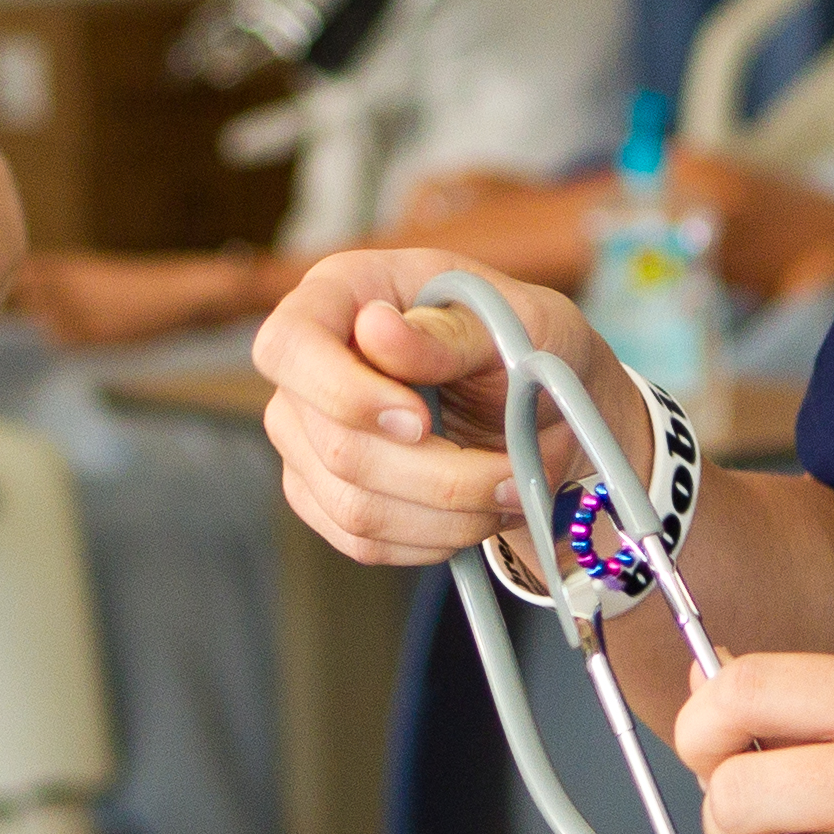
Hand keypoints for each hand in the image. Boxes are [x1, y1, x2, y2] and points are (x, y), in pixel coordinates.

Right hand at [249, 248, 639, 571]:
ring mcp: (306, 437)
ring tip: (510, 491)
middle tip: (514, 475)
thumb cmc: (529, 343)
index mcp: (344, 292)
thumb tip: (376, 329)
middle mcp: (308, 367)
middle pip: (337, 446)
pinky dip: (433, 538)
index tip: (419, 421)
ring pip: (354, 505)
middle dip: (441, 476)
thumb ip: (448, 330)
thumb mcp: (516, 320)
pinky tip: (475, 512)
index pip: (290, 345)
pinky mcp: (324, 496)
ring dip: (449, 515)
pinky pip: (363, 541)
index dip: (342, 392)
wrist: (544, 411)